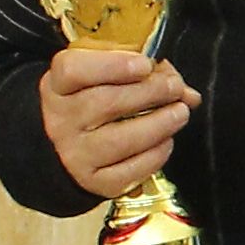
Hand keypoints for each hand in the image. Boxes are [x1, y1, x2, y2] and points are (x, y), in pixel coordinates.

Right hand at [39, 46, 194, 201]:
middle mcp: (61, 120)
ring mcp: (75, 153)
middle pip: (103, 103)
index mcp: (58, 85)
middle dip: (149, 92)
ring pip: (119, 140)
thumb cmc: (94, 102)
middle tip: (175, 87)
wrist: (70, 146)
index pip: (73, 70)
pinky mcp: (94, 180)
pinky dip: (155, 154)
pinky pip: (129, 170)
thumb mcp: (107, 76)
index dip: (112, 65)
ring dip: (158, 124)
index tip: (145, 65)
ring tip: (180, 113)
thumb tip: (186, 91)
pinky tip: (166, 140)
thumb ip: (144, 74)